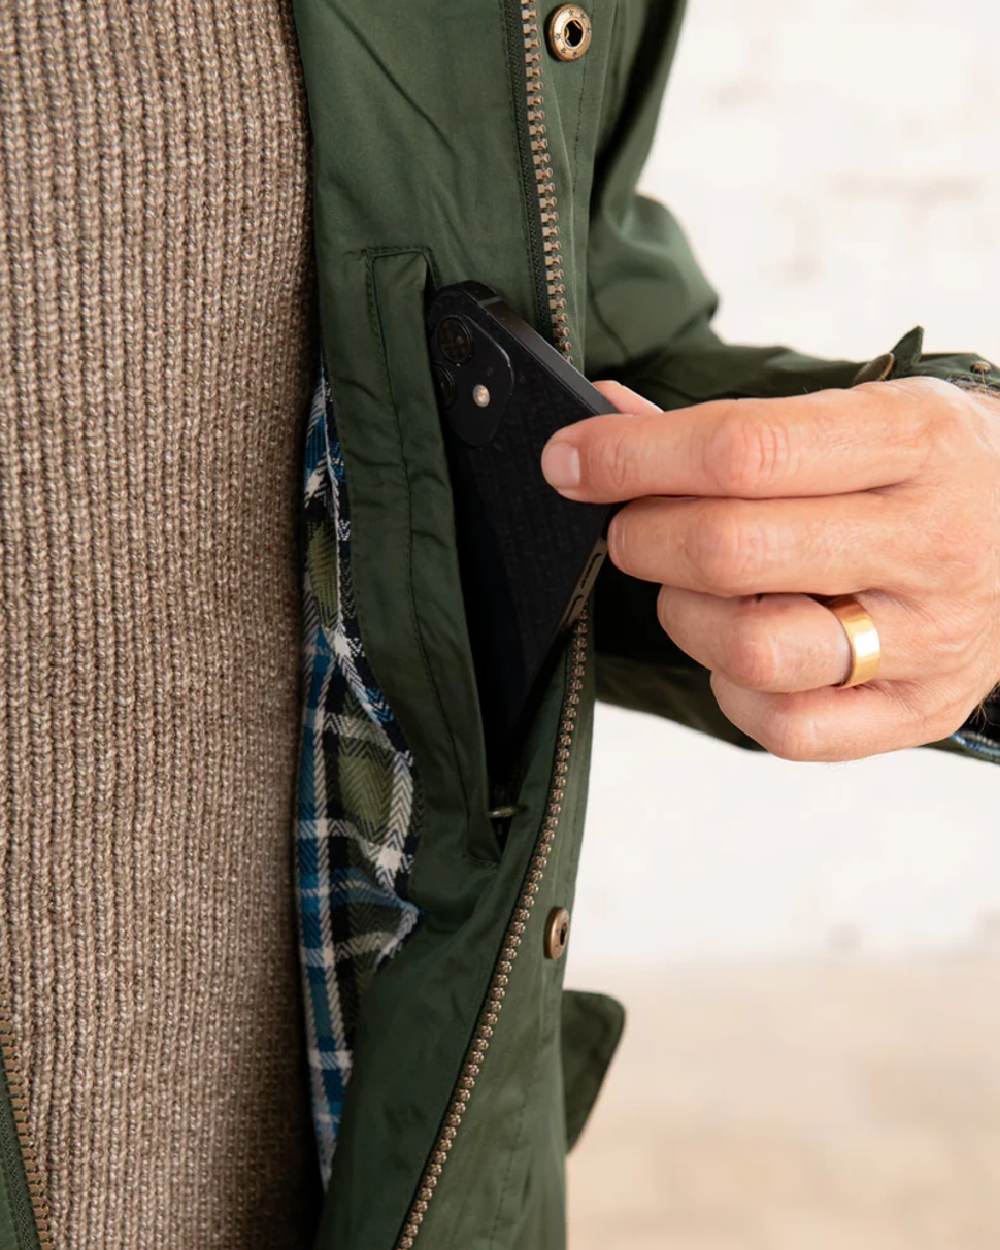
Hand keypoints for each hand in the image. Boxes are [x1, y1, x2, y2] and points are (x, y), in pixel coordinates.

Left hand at [541, 378, 999, 760]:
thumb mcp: (856, 417)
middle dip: (643, 536)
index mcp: (915, 441)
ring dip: (685, 614)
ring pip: (753, 648)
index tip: (570, 460)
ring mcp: (932, 639)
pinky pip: (786, 726)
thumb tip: (603, 422)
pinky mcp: (920, 712)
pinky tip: (743, 650)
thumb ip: (731, 428)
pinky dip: (733, 688)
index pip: (743, 451)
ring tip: (694, 588)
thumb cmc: (927, 472)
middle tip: (632, 527)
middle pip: (730, 551)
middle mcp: (932, 542)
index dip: (631, 457)